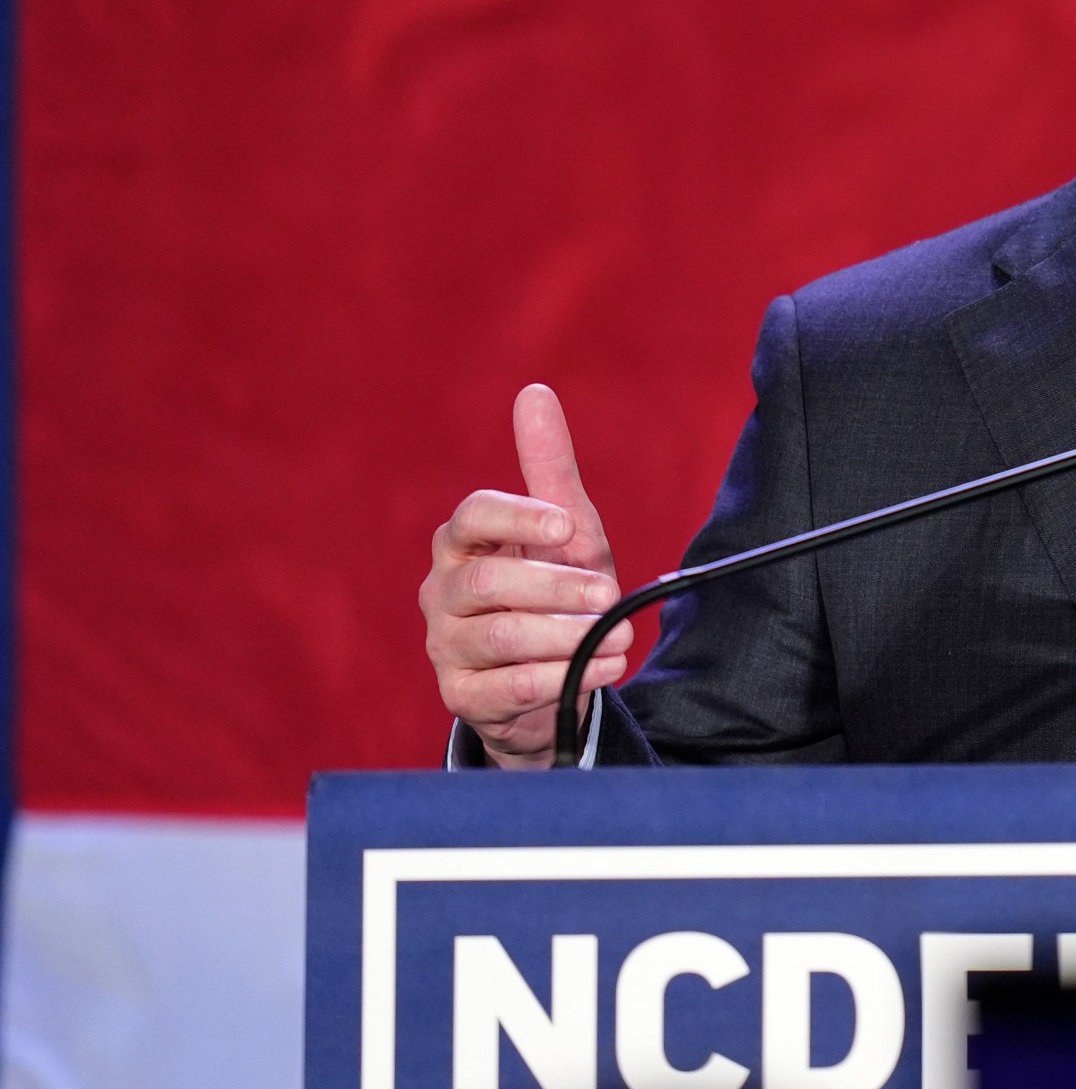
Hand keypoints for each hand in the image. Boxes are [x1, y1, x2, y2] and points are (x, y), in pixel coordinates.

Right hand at [420, 384, 628, 768]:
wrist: (554, 675)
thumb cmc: (556, 590)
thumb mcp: (564, 529)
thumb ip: (549, 468)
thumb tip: (534, 393)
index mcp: (462, 544)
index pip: (472, 517)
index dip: (518, 518)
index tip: (567, 524)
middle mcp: (443, 592)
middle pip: (489, 584)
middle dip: (557, 587)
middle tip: (609, 592)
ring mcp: (446, 646)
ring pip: (502, 637)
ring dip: (569, 636)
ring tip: (619, 637)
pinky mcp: (462, 696)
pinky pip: (507, 687)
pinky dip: (563, 676)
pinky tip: (605, 667)